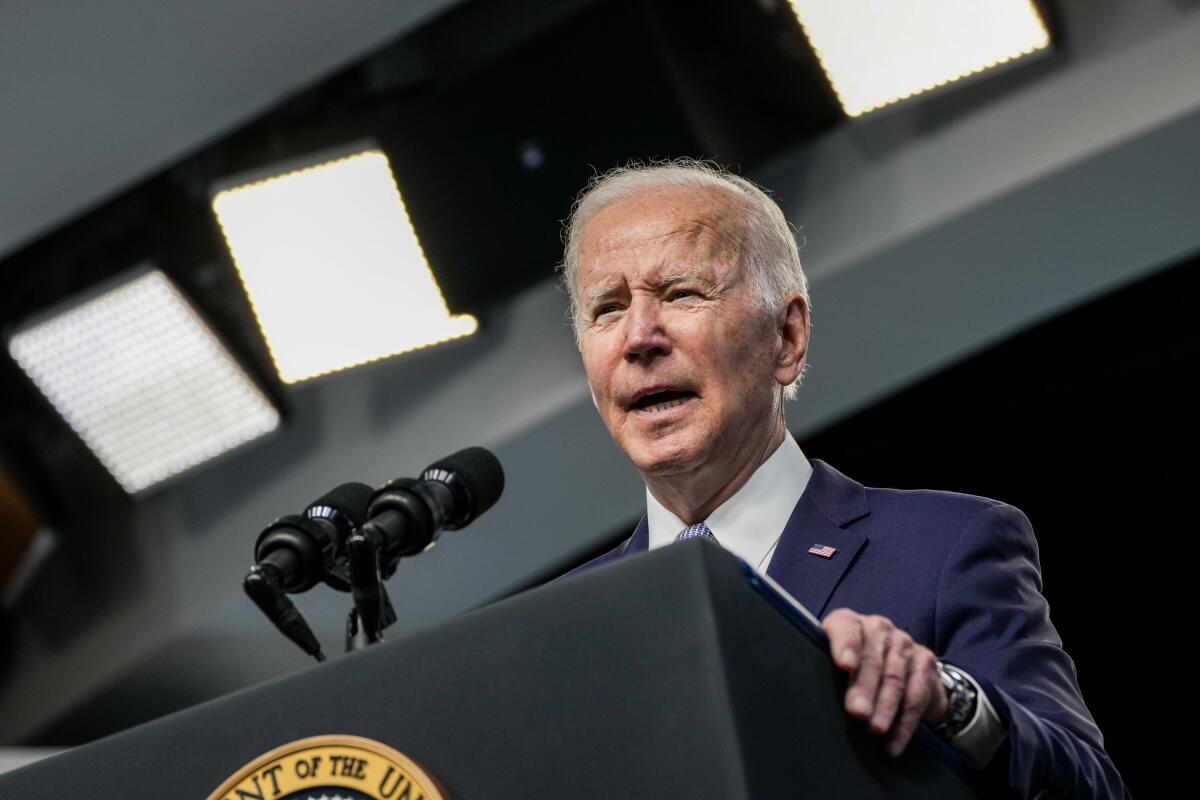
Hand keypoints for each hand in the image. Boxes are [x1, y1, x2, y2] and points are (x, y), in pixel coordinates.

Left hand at [821, 608, 949, 757]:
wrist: (899, 663)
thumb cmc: (852, 666)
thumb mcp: (833, 663)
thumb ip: (822, 671)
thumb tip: (804, 699)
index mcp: (849, 622)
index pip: (845, 628)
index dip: (845, 645)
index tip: (844, 664)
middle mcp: (878, 627)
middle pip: (872, 659)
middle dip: (864, 688)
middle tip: (857, 712)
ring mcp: (903, 643)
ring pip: (895, 678)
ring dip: (885, 708)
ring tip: (875, 730)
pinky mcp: (924, 662)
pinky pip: (916, 696)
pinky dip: (904, 723)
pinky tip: (892, 742)